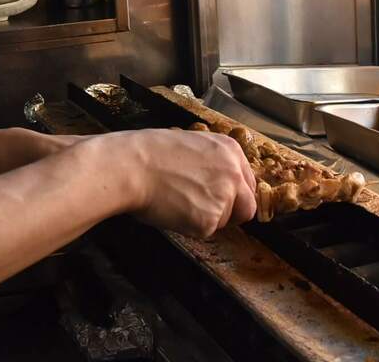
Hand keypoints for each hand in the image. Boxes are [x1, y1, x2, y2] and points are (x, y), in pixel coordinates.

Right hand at [98, 129, 256, 237]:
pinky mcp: (209, 220)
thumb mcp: (191, 146)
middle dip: (229, 214)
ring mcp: (224, 197)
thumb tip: (213, 182)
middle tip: (202, 211)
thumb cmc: (150, 154)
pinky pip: (204, 232)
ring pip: (223, 221)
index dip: (233, 195)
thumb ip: (211, 163)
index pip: (246, 183)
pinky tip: (172, 210)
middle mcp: (234, 173)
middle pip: (246, 207)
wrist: (131, 166)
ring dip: (203, 218)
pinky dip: (188, 227)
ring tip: (176, 202)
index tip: (219, 200)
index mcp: (230, 151)